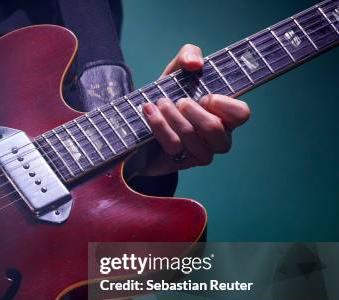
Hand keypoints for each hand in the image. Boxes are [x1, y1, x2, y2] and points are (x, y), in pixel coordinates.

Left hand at [140, 44, 250, 175]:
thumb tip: (195, 63)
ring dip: (173, 116)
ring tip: (161, 103)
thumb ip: (188, 55)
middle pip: (215, 129)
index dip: (224, 105)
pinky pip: (173, 145)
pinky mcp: (179, 162)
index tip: (206, 96)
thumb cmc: (169, 96)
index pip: (242, 114)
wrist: (141, 123)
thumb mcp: (176, 71)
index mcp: (225, 115)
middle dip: (193, 111)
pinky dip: (159, 125)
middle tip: (179, 101)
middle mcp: (217, 137)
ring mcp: (199, 153)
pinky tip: (150, 112)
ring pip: (193, 138)